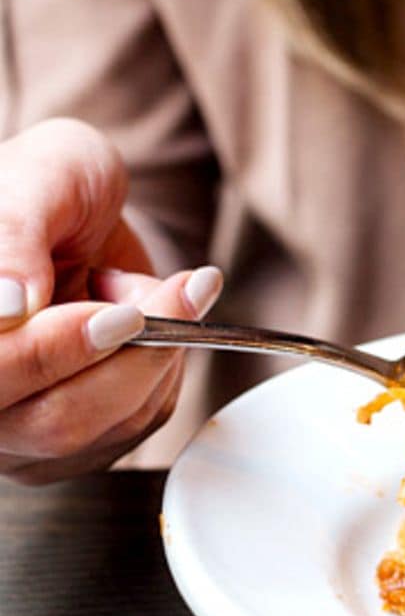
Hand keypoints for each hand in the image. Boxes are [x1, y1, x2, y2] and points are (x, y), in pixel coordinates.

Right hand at [0, 118, 222, 483]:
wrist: (80, 210)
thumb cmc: (53, 186)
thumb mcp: (42, 178)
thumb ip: (14, 235)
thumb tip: (7, 306)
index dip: (56, 349)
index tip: (126, 314)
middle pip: (54, 421)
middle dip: (133, 355)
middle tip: (177, 292)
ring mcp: (19, 424)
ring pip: (104, 428)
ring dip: (153, 354)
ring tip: (142, 290)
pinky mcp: (73, 437)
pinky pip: (138, 421)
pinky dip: (163, 366)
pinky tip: (144, 322)